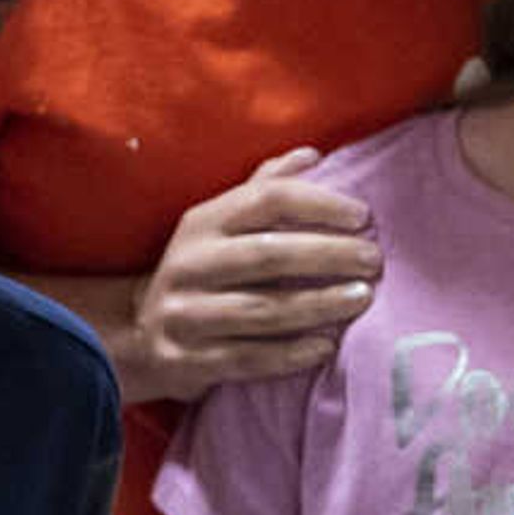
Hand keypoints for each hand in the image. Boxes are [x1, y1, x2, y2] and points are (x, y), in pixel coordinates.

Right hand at [122, 150, 379, 404]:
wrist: (139, 332)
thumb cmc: (202, 270)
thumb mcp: (220, 224)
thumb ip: (264, 188)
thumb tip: (313, 154)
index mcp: (203, 222)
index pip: (266, 201)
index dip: (318, 205)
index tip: (363, 217)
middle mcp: (191, 264)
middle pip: (269, 254)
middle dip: (328, 255)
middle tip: (374, 261)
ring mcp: (187, 314)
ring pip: (263, 309)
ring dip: (319, 305)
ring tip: (362, 299)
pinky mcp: (190, 360)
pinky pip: (249, 358)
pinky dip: (292, 354)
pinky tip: (327, 347)